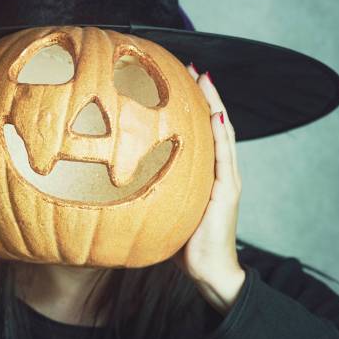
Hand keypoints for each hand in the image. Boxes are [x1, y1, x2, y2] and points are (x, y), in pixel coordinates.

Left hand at [173, 62, 246, 313]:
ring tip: (204, 79)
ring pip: (222, 133)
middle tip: (190, 66)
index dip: (190, 103)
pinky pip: (225, 159)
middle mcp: (218, 171)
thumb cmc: (184, 244)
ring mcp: (226, 180)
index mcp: (204, 173)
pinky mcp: (228, 192)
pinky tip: (216, 116)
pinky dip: (221, 135)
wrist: (210, 272)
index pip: (199, 129)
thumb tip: (110, 177)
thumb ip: (149, 188)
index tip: (176, 76)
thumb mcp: (163, 208)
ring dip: (214, 104)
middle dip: (203, 94)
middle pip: (213, 123)